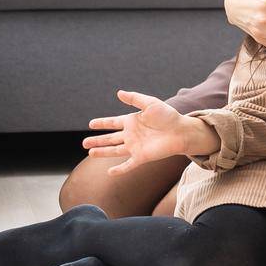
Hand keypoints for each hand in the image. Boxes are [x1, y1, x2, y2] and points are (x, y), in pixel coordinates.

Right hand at [83, 90, 213, 175]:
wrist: (182, 131)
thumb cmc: (168, 116)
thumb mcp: (151, 103)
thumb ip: (135, 99)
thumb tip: (119, 93)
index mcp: (133, 121)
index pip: (113, 122)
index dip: (102, 123)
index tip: (91, 124)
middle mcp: (132, 135)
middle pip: (110, 138)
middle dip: (97, 140)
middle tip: (84, 143)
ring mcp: (135, 146)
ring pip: (114, 151)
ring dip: (102, 152)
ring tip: (90, 153)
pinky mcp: (141, 157)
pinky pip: (128, 165)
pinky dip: (119, 170)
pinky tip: (110, 172)